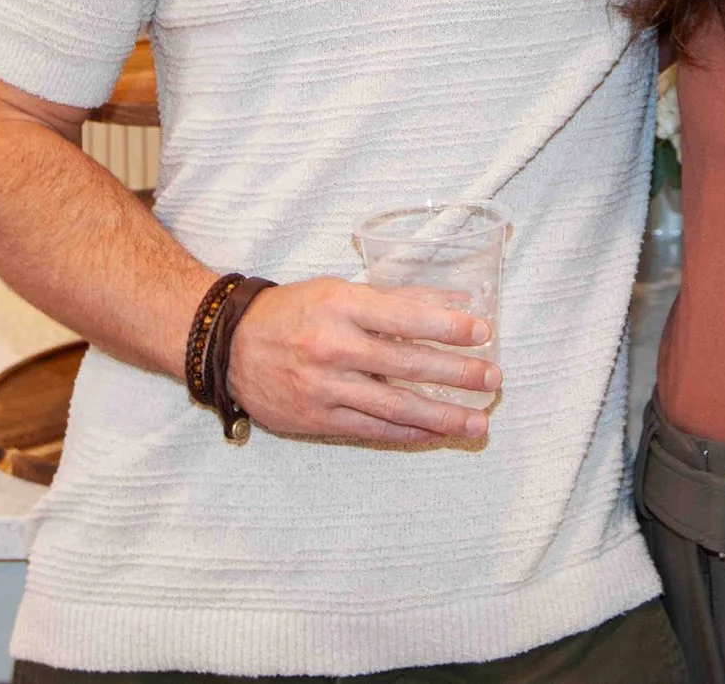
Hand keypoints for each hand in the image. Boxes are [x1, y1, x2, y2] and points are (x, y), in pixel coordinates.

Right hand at [227, 276, 498, 443]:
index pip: (403, 316)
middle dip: (456, 375)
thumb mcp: (340, 290)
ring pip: (394, 407)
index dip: (447, 326)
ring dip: (442, 417)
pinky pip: (373, 430)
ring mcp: (324, 388)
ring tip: (478, 423)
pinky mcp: (318, 419)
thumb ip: (395, 299)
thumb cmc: (294, 311)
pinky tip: (436, 434)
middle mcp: (333, 347)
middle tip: (493, 380)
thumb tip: (452, 303)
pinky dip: (409, 433)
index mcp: (340, 305)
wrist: (230, 346)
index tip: (483, 333)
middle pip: (406, 365)